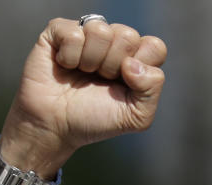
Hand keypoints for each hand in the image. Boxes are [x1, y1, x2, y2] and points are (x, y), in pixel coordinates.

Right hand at [0, 18, 166, 176]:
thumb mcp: (136, 117)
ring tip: (83, 73)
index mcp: (136, 60)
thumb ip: (151, 90)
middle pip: (129, 35)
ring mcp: (87, 34)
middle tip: (100, 81)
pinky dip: (70, 57)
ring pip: (101, 30)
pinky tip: (65, 66)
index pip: (155, 46)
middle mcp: (114, 43)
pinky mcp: (60, 31)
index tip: (126, 85)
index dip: (142, 66)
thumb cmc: (95, 120)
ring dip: (92, 61)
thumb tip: (132, 63)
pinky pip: (75, 33)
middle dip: (114, 66)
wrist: (56, 126)